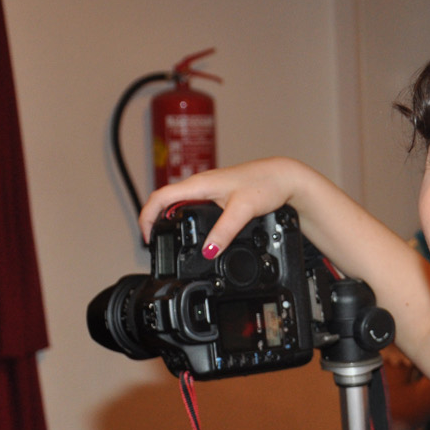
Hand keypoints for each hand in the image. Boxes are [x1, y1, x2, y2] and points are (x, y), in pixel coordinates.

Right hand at [137, 157, 316, 252]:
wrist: (283, 177)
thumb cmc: (265, 184)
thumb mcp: (243, 210)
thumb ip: (225, 231)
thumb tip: (208, 251)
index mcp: (199, 184)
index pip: (160, 197)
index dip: (148, 217)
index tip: (147, 237)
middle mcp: (200, 185)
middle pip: (166, 202)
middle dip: (155, 221)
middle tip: (154, 243)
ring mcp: (209, 190)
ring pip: (180, 205)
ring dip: (170, 221)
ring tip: (168, 240)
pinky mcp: (218, 195)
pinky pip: (193, 207)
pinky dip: (186, 219)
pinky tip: (192, 231)